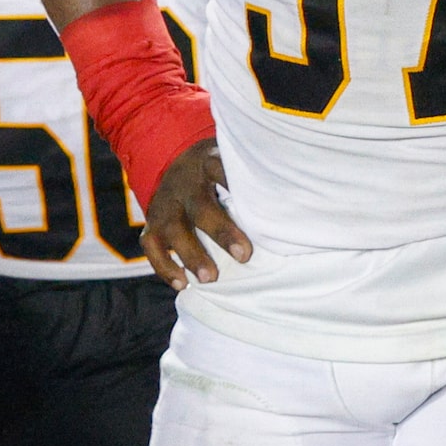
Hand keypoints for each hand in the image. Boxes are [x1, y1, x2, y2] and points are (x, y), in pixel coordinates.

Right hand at [143, 139, 252, 286]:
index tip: (259, 203)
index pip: (222, 170)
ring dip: (191, 255)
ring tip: (210, 279)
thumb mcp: (231, 161)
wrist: (175, 163)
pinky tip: (182, 284)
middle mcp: (184, 184)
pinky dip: (164, 267)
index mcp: (209, 163)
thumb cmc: (217, 170)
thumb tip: (294, 198)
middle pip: (201, 207)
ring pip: (172, 229)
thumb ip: (251, 176)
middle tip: (244, 256)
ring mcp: (165, 204)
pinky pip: (152, 246)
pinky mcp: (151, 223)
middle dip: (222, 232)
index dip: (235, 185)